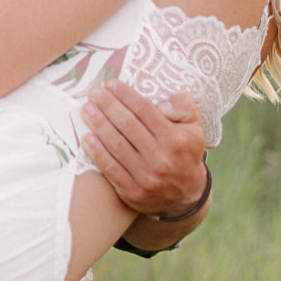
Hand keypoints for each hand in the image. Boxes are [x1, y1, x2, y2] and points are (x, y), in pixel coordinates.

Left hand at [80, 83, 207, 213]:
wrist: (188, 196)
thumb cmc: (185, 153)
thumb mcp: (195, 128)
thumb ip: (183, 108)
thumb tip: (163, 99)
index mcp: (175, 139)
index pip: (145, 111)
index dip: (125, 95)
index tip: (111, 84)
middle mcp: (161, 158)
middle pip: (127, 125)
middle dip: (108, 105)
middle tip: (94, 92)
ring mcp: (146, 177)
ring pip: (116, 145)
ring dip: (98, 125)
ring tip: (87, 109)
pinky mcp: (133, 192)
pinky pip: (110, 169)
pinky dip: (96, 152)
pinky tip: (86, 138)